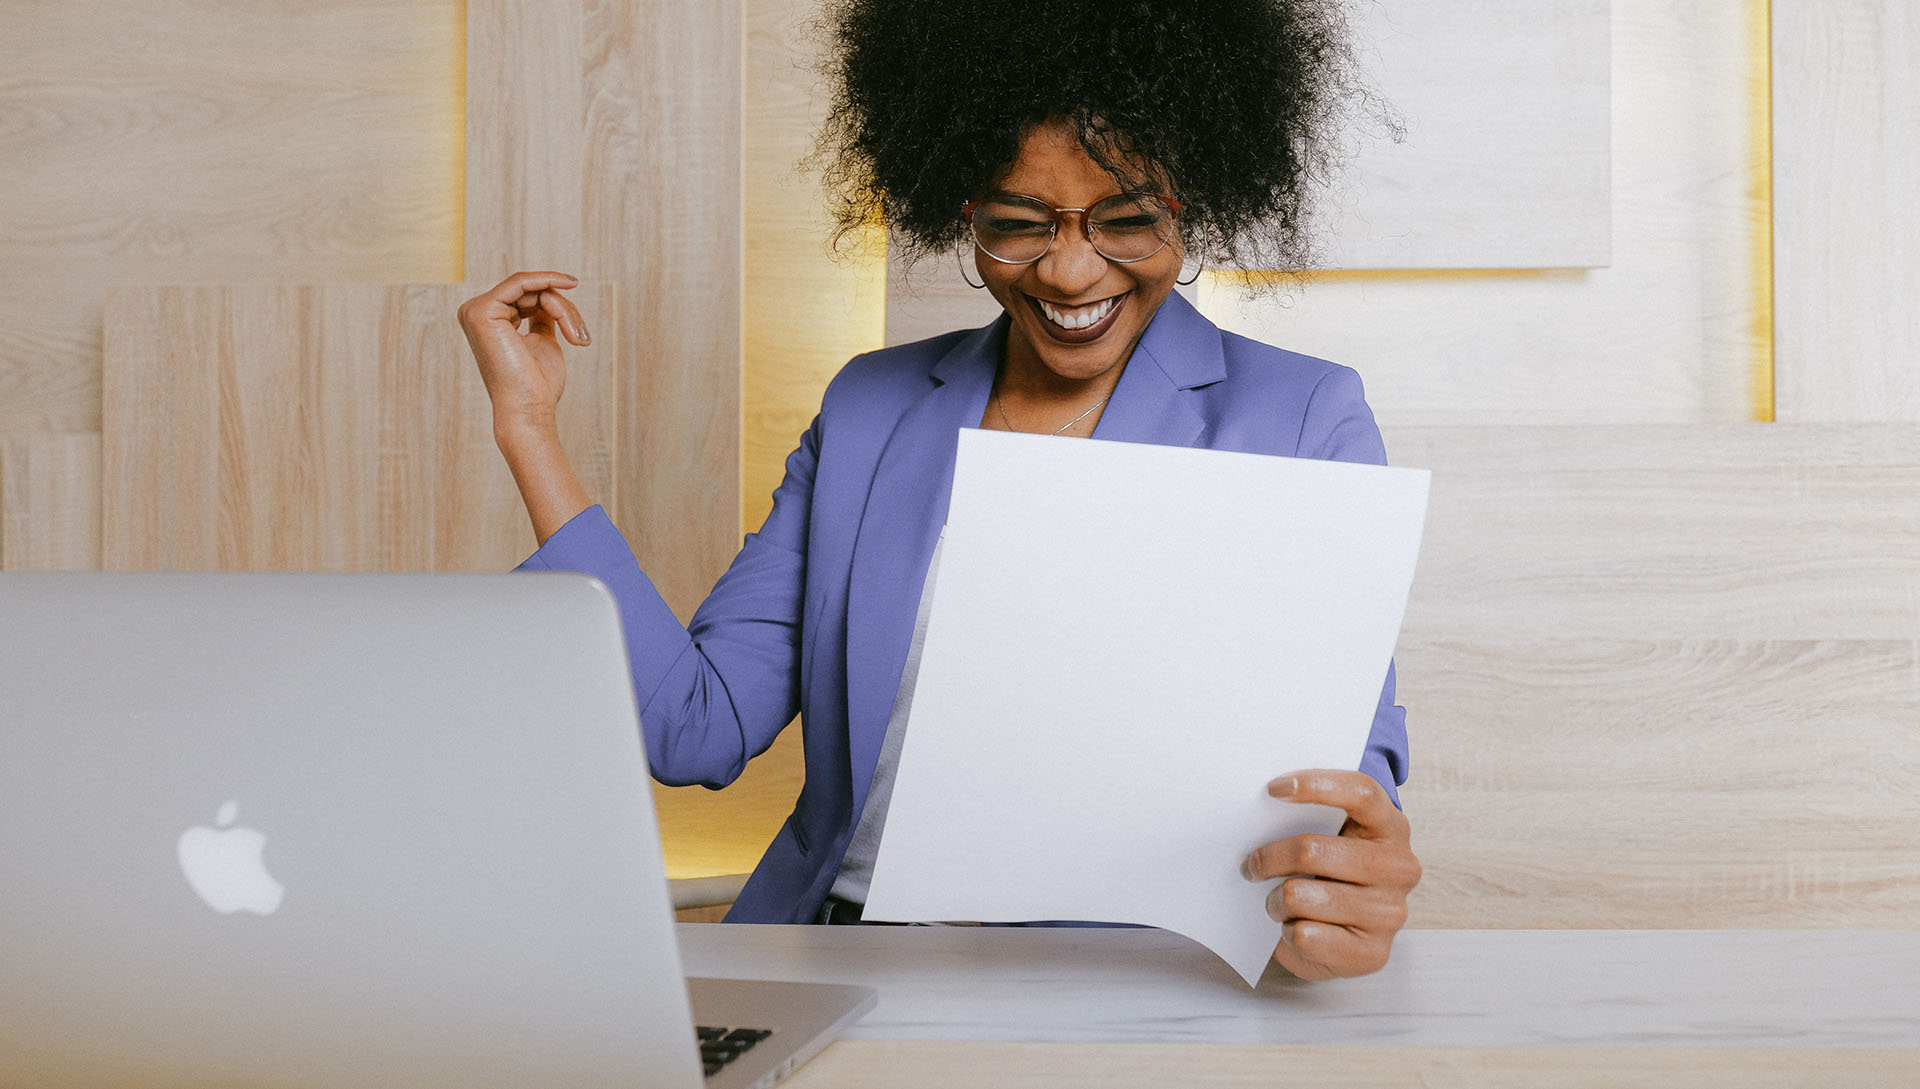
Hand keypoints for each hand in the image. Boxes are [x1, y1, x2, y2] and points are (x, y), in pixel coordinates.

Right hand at [456, 270, 590, 433]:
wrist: (529, 409)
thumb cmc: (537, 384)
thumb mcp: (542, 341)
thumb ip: (542, 316)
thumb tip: (549, 294)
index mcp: (487, 320)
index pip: (526, 297)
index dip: (557, 306)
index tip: (580, 318)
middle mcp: (475, 313)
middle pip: (530, 291)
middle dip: (563, 309)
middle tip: (581, 337)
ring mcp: (475, 311)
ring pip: (531, 288)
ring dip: (562, 308)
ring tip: (576, 337)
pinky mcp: (482, 311)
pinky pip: (522, 282)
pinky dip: (548, 282)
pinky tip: (568, 284)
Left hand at [1241, 770, 1420, 979]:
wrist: (1344, 944)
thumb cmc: (1329, 878)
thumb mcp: (1326, 839)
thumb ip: (1308, 818)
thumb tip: (1256, 802)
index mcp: (1390, 828)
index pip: (1362, 792)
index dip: (1315, 785)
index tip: (1273, 789)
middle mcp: (1399, 868)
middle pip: (1312, 849)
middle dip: (1268, 857)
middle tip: (1251, 865)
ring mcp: (1389, 913)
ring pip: (1299, 895)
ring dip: (1275, 901)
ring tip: (1278, 903)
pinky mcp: (1372, 953)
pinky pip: (1305, 935)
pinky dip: (1288, 931)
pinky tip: (1297, 928)